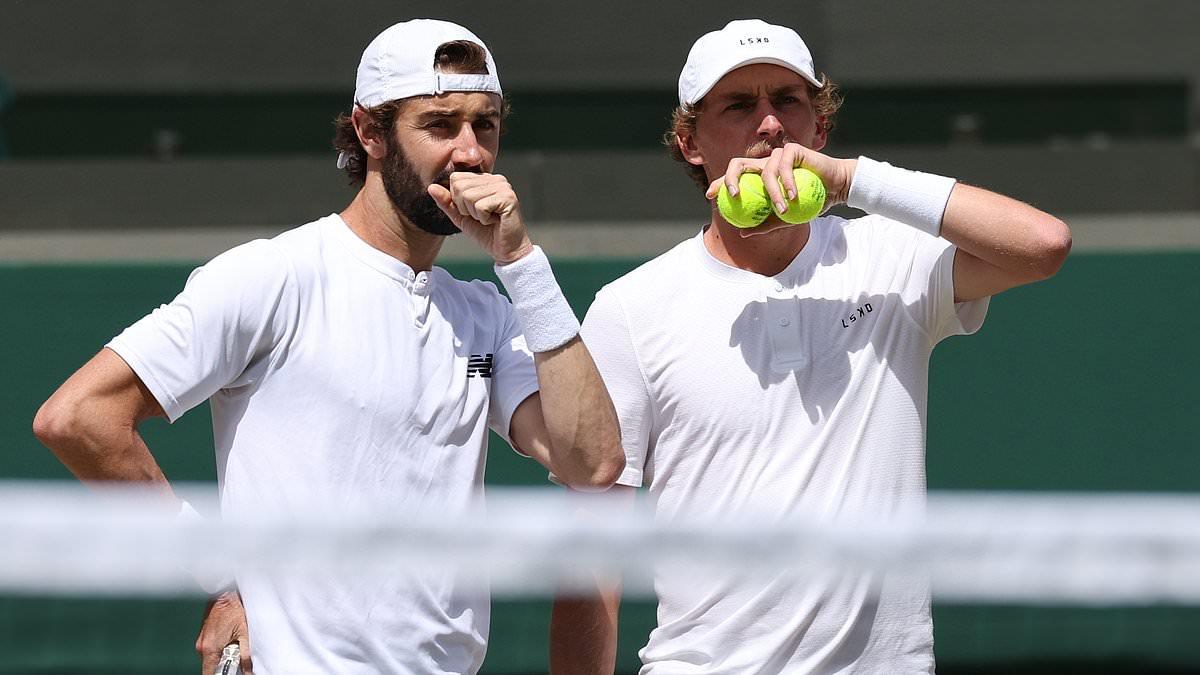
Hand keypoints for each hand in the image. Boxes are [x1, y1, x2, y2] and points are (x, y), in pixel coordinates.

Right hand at [196, 591, 252, 673]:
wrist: (225, 590)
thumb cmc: (234, 608)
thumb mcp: (246, 633)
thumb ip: (246, 655)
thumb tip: (248, 670)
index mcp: (210, 649)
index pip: (211, 674)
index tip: (232, 674)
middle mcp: (202, 646)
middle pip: (213, 666)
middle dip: (226, 665)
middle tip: (239, 655)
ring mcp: (202, 640)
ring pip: (213, 657)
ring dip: (224, 655)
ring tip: (236, 643)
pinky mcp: (205, 635)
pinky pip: (212, 648)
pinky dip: (222, 647)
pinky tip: (232, 638)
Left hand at [428, 172, 534, 263]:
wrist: (506, 250)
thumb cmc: (486, 233)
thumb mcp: (461, 217)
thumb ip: (446, 202)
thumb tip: (431, 187)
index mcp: (485, 179)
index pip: (456, 178)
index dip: (457, 200)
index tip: (473, 211)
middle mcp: (495, 179)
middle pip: (460, 186)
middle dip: (465, 207)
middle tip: (481, 216)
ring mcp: (503, 187)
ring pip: (469, 196)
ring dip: (475, 214)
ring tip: (488, 219)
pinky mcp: (508, 198)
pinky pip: (480, 206)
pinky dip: (483, 219)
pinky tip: (494, 221)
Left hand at [705, 144, 856, 235]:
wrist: (836, 187)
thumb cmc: (810, 202)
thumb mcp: (786, 218)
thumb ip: (765, 224)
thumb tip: (742, 233)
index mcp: (759, 177)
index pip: (734, 177)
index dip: (719, 183)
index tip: (709, 196)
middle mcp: (765, 164)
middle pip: (737, 164)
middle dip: (729, 178)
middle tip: (733, 195)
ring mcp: (777, 155)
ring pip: (765, 172)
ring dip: (773, 194)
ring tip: (783, 210)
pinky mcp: (792, 150)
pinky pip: (784, 166)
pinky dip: (787, 183)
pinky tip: (793, 196)